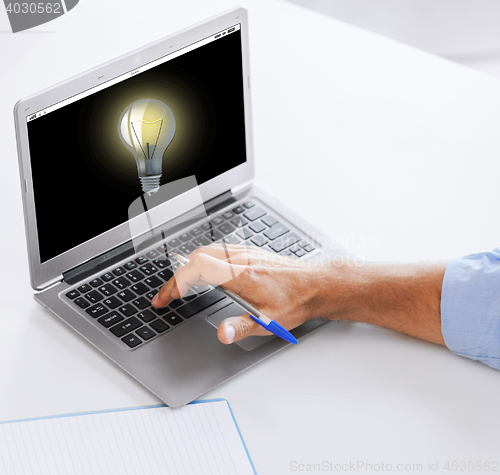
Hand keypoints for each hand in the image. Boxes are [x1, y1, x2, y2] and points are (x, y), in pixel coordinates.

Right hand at [152, 244, 326, 343]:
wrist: (317, 284)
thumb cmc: (296, 300)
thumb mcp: (269, 320)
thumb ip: (242, 327)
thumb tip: (221, 333)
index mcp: (240, 273)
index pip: (196, 268)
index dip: (175, 283)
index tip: (166, 299)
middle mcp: (240, 258)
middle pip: (196, 257)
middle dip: (177, 276)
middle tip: (168, 296)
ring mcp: (245, 253)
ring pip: (206, 251)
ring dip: (189, 267)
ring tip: (181, 287)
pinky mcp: (250, 253)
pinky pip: (218, 250)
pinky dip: (202, 261)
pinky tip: (205, 274)